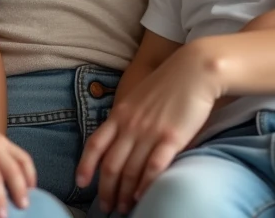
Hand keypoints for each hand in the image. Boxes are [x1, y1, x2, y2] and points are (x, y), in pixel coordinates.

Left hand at [75, 42, 221, 213]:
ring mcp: (150, 131)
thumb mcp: (138, 96)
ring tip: (124, 207)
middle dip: (106, 189)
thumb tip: (120, 139)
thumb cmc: (168, 83)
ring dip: (125, 193)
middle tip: (108, 207)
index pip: (95, 144)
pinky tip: (143, 196)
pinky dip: (146, 186)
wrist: (193, 69)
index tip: (81, 183)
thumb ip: (127, 116)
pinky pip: (153, 168)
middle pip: (111, 164)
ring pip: (130, 171)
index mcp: (120, 113)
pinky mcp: (171, 138)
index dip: (85, 165)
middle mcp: (131, 124)